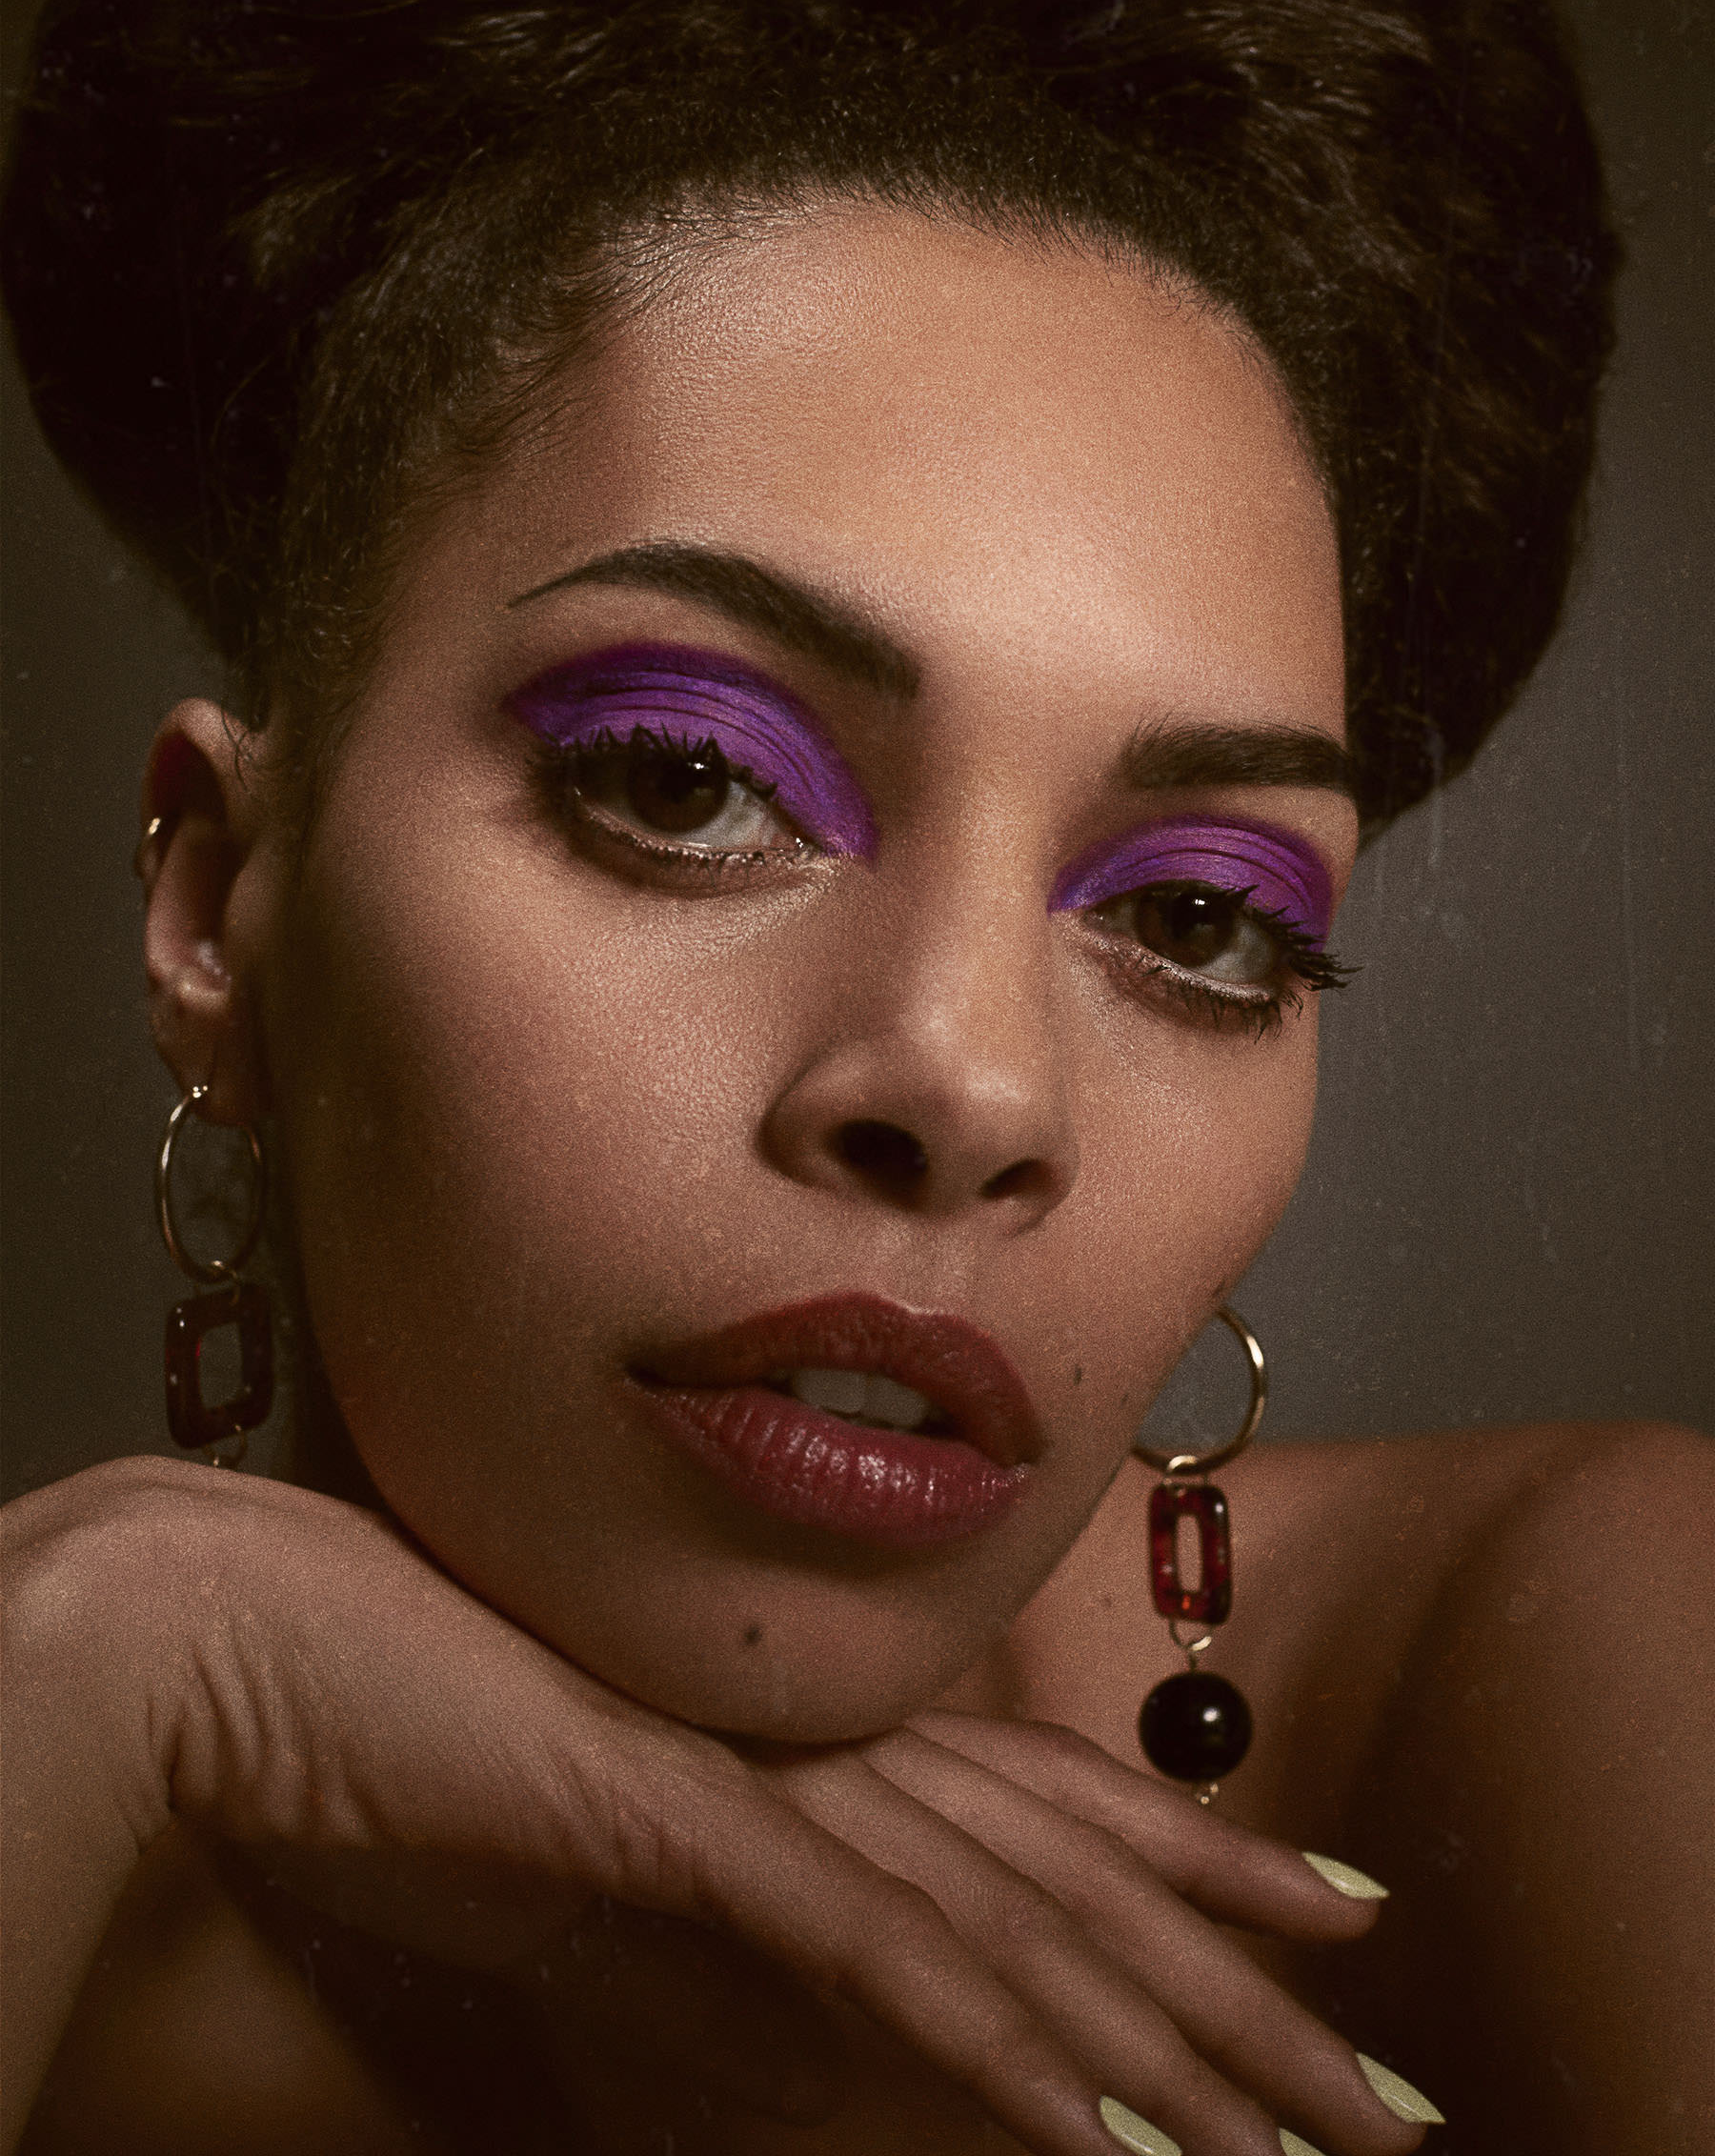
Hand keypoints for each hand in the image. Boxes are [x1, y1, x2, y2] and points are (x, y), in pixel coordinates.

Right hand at [3, 1459, 1424, 2155]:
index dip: (1200, 1859)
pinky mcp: (689, 1822)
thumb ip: (722, 1878)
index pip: (1048, 1797)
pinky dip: (996, 2046)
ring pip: (1014, 1919)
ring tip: (1299, 2142)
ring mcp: (763, 1778)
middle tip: (1384, 2080)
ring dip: (1165, 2041)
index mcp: (808, 1728)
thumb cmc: (410, 1713)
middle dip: (1241, 1982)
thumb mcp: (599, 1825)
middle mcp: (820, 1740)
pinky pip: (876, 1952)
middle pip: (1074, 1869)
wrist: (262, 1632)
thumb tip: (813, 1956)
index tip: (1329, 1910)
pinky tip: (1103, 2131)